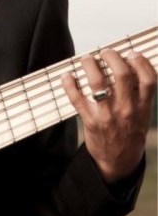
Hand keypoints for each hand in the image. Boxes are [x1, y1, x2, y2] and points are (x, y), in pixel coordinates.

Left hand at [62, 49, 156, 182]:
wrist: (118, 163)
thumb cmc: (129, 134)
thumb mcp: (143, 117)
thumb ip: (139, 95)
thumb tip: (130, 66)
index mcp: (143, 108)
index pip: (149, 80)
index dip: (140, 62)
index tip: (131, 53)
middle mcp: (127, 110)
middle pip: (122, 75)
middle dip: (112, 57)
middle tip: (106, 52)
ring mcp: (107, 115)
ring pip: (98, 82)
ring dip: (90, 65)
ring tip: (87, 59)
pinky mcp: (90, 120)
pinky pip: (76, 97)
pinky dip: (69, 83)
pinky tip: (67, 76)